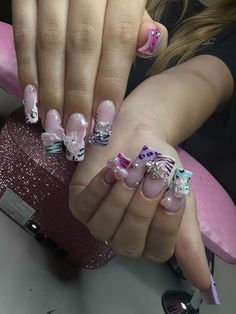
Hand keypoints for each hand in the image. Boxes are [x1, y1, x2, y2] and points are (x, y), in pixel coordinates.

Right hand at [12, 0, 166, 157]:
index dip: (110, 83)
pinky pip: (24, 31)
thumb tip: (149, 43)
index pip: (118, 39)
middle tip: (76, 132)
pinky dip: (27, 68)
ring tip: (54, 125)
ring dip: (51, 89)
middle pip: (82, 45)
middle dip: (78, 94)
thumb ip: (140, 23)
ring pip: (50, 42)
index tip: (103, 122)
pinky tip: (33, 99)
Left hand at [69, 92, 210, 290]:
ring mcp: (98, 222)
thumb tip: (204, 284)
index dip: (165, 224)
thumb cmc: (160, 168)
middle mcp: (121, 237)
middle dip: (141, 209)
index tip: (173, 193)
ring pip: (105, 226)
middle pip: (129, 241)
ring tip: (132, 172)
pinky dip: (99, 188)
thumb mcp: (180, 200)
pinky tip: (112, 171)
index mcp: (148, 241)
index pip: (158, 249)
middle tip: (151, 180)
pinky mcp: (79, 203)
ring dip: (120, 198)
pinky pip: (84, 206)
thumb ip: (188, 240)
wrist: (140, 137)